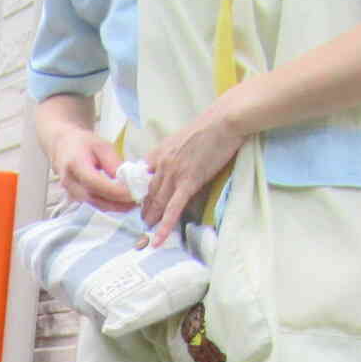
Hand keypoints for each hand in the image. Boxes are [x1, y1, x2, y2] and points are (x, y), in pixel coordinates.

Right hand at [43, 120, 137, 211]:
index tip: (133, 192)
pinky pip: (95, 205)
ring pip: (96, 205)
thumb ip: (113, 163)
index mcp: (75, 165)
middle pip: (95, 199)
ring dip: (116, 207)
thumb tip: (126, 181)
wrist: (63, 146)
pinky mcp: (76, 199)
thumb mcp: (102, 146)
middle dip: (118, 203)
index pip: (96, 183)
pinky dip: (110, 205)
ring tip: (134, 202)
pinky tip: (123, 202)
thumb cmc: (83, 143)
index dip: (115, 191)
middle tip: (138, 200)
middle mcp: (70, 183)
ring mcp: (71, 193)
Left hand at [139, 100, 245, 245]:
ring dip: (151, 218)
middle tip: (142, 220)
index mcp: (159, 152)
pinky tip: (157, 239)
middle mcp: (161, 164)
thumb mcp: (181, 138)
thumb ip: (172, 152)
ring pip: (157, 202)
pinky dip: (164, 226)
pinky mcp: (188, 183)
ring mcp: (173, 174)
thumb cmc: (208, 128)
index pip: (141, 176)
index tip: (137, 200)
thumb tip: (173, 162)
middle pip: (148, 192)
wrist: (223, 121)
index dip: (139, 190)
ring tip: (147, 230)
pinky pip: (173, 209)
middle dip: (144, 208)